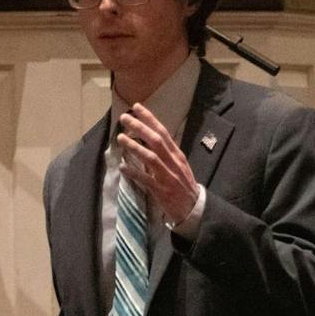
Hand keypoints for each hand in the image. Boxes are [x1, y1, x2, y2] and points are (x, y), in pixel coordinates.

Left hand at [117, 103, 199, 224]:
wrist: (194, 208)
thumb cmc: (183, 184)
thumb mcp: (178, 164)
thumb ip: (165, 152)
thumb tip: (148, 138)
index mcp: (177, 154)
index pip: (163, 132)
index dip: (150, 119)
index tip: (137, 107)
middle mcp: (173, 162)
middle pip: (155, 141)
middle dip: (140, 127)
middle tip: (125, 117)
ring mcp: (167, 176)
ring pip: (151, 158)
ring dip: (135, 147)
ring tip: (120, 138)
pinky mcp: (161, 191)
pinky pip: (146, 180)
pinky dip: (134, 173)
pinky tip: (123, 167)